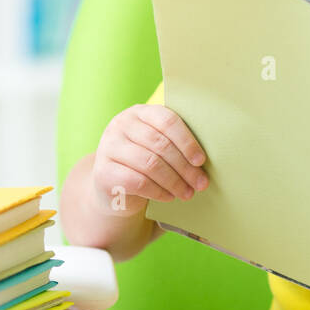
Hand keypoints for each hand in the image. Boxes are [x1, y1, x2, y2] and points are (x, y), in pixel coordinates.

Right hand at [91, 104, 208, 216]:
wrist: (113, 187)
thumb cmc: (145, 162)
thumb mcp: (157, 146)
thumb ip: (175, 142)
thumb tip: (205, 159)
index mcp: (139, 112)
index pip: (167, 120)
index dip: (187, 141)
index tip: (201, 160)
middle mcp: (120, 125)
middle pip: (160, 144)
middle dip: (185, 167)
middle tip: (201, 183)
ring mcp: (109, 148)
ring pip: (150, 164)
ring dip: (175, 181)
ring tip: (188, 193)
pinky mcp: (103, 172)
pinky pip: (138, 182)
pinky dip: (159, 191)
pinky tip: (169, 197)